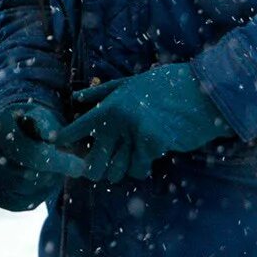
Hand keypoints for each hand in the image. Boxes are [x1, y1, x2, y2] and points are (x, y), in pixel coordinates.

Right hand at [0, 104, 86, 210]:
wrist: (13, 130)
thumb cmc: (34, 123)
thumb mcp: (43, 117)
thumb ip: (49, 128)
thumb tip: (57, 141)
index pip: (31, 154)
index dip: (59, 163)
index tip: (80, 167)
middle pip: (26, 176)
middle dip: (53, 174)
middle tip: (72, 168)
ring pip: (23, 192)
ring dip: (46, 184)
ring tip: (54, 170)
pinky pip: (18, 203)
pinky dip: (36, 196)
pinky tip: (43, 181)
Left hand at [59, 64, 233, 182]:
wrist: (201, 92)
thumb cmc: (166, 86)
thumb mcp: (131, 83)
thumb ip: (102, 92)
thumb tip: (76, 98)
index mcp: (112, 104)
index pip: (81, 126)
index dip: (66, 137)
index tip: (54, 145)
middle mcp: (120, 120)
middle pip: (95, 160)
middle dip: (93, 171)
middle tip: (95, 172)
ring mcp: (136, 134)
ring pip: (117, 170)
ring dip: (120, 170)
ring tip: (126, 161)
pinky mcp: (154, 146)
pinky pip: (139, 169)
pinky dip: (142, 167)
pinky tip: (149, 155)